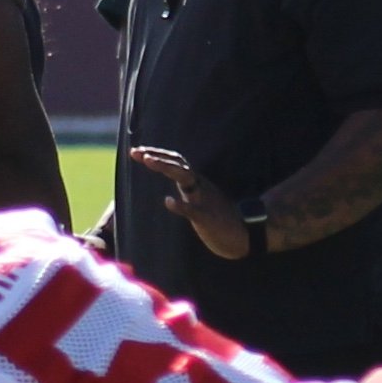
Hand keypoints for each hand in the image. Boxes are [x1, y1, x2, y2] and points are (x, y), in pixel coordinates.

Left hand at [126, 148, 253, 260]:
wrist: (245, 232)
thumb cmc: (222, 218)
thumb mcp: (201, 200)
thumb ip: (188, 192)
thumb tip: (170, 194)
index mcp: (197, 183)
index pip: (176, 163)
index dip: (157, 155)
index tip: (137, 150)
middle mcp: (200, 186)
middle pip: (178, 165)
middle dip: (156, 156)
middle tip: (136, 152)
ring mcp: (204, 200)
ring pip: (184, 178)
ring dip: (166, 167)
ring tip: (148, 161)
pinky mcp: (207, 218)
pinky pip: (193, 210)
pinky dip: (181, 206)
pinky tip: (168, 201)